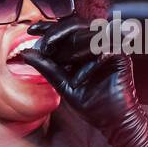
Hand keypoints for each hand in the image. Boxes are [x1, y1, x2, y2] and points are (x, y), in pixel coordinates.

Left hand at [21, 15, 147, 146]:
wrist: (112, 121)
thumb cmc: (91, 103)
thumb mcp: (62, 84)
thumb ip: (47, 68)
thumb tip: (27, 53)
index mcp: (81, 48)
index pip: (65, 29)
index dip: (48, 27)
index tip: (31, 29)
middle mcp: (96, 44)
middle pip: (76, 25)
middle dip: (56, 32)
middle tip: (44, 45)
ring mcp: (109, 48)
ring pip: (89, 35)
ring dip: (70, 48)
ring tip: (58, 60)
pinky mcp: (121, 56)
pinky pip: (103, 52)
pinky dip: (87, 66)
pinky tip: (77, 81)